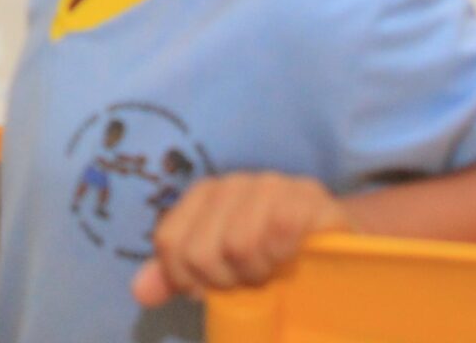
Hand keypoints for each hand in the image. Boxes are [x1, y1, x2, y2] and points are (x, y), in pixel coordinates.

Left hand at [132, 174, 350, 305]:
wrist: (335, 249)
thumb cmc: (271, 259)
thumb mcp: (221, 269)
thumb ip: (177, 275)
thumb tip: (140, 291)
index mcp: (204, 196)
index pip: (170, 242)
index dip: (187, 279)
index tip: (213, 290)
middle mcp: (234, 184)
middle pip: (202, 250)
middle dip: (225, 282)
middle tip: (250, 285)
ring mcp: (273, 186)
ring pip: (239, 243)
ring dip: (257, 274)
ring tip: (272, 275)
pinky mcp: (311, 198)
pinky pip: (282, 228)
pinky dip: (283, 256)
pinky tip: (292, 262)